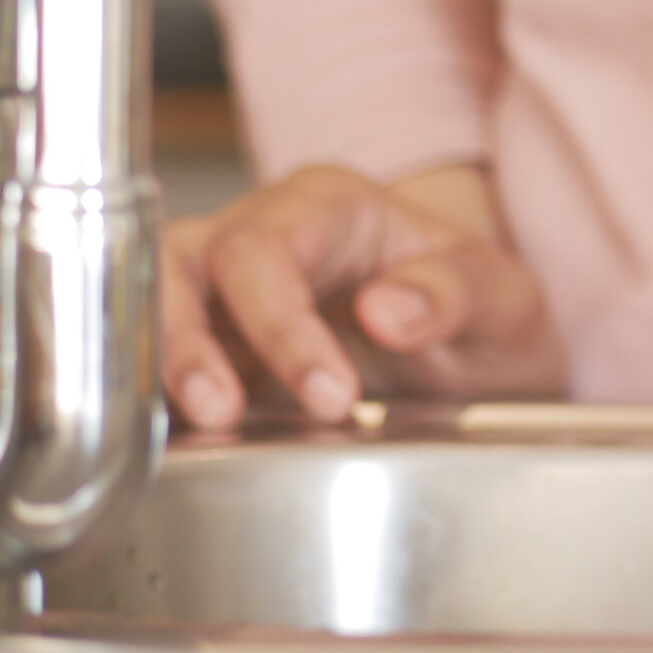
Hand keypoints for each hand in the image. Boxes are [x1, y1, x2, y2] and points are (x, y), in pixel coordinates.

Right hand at [162, 162, 566, 429]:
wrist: (476, 350)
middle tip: (224, 413)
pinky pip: (155, 362)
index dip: (281, 320)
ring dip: (156, 369)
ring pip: (147, 305)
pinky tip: (162, 444)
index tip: (332, 395)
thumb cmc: (481, 308)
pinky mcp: (209, 347)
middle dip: (188, 341)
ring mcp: (225, 291)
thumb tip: (386, 310)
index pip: (269, 246)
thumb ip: (457, 292)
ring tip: (197, 428)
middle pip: (184, 265)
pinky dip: (148, 398)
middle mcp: (263, 235)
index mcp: (331, 207)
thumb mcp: (505, 300)